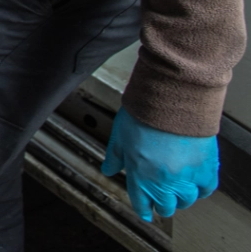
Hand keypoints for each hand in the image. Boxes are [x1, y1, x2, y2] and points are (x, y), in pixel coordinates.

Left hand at [101, 108, 218, 220]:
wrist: (170, 101)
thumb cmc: (143, 115)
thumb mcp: (119, 136)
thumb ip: (115, 157)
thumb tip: (107, 171)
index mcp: (140, 175)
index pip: (142, 203)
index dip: (144, 209)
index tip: (146, 213)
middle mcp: (164, 181)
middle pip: (166, 206)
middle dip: (162, 205)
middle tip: (161, 200)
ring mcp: (187, 177)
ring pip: (187, 201)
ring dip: (181, 198)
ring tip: (177, 191)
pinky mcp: (206, 169)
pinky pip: (206, 189)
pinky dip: (201, 189)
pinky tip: (195, 184)